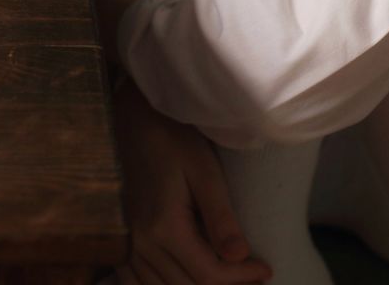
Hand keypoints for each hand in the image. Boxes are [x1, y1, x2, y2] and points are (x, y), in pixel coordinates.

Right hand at [112, 75, 271, 283]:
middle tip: (254, 276)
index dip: (240, 278)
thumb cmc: (173, 137)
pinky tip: (187, 278)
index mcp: (164, 228)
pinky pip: (138, 282)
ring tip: (230, 276)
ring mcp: (127, 245)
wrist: (132, 120)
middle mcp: (141, 244)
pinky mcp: (122, 240)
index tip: (266, 270)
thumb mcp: (203, 170)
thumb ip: (220, 216)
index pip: (208, 275)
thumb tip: (240, 256)